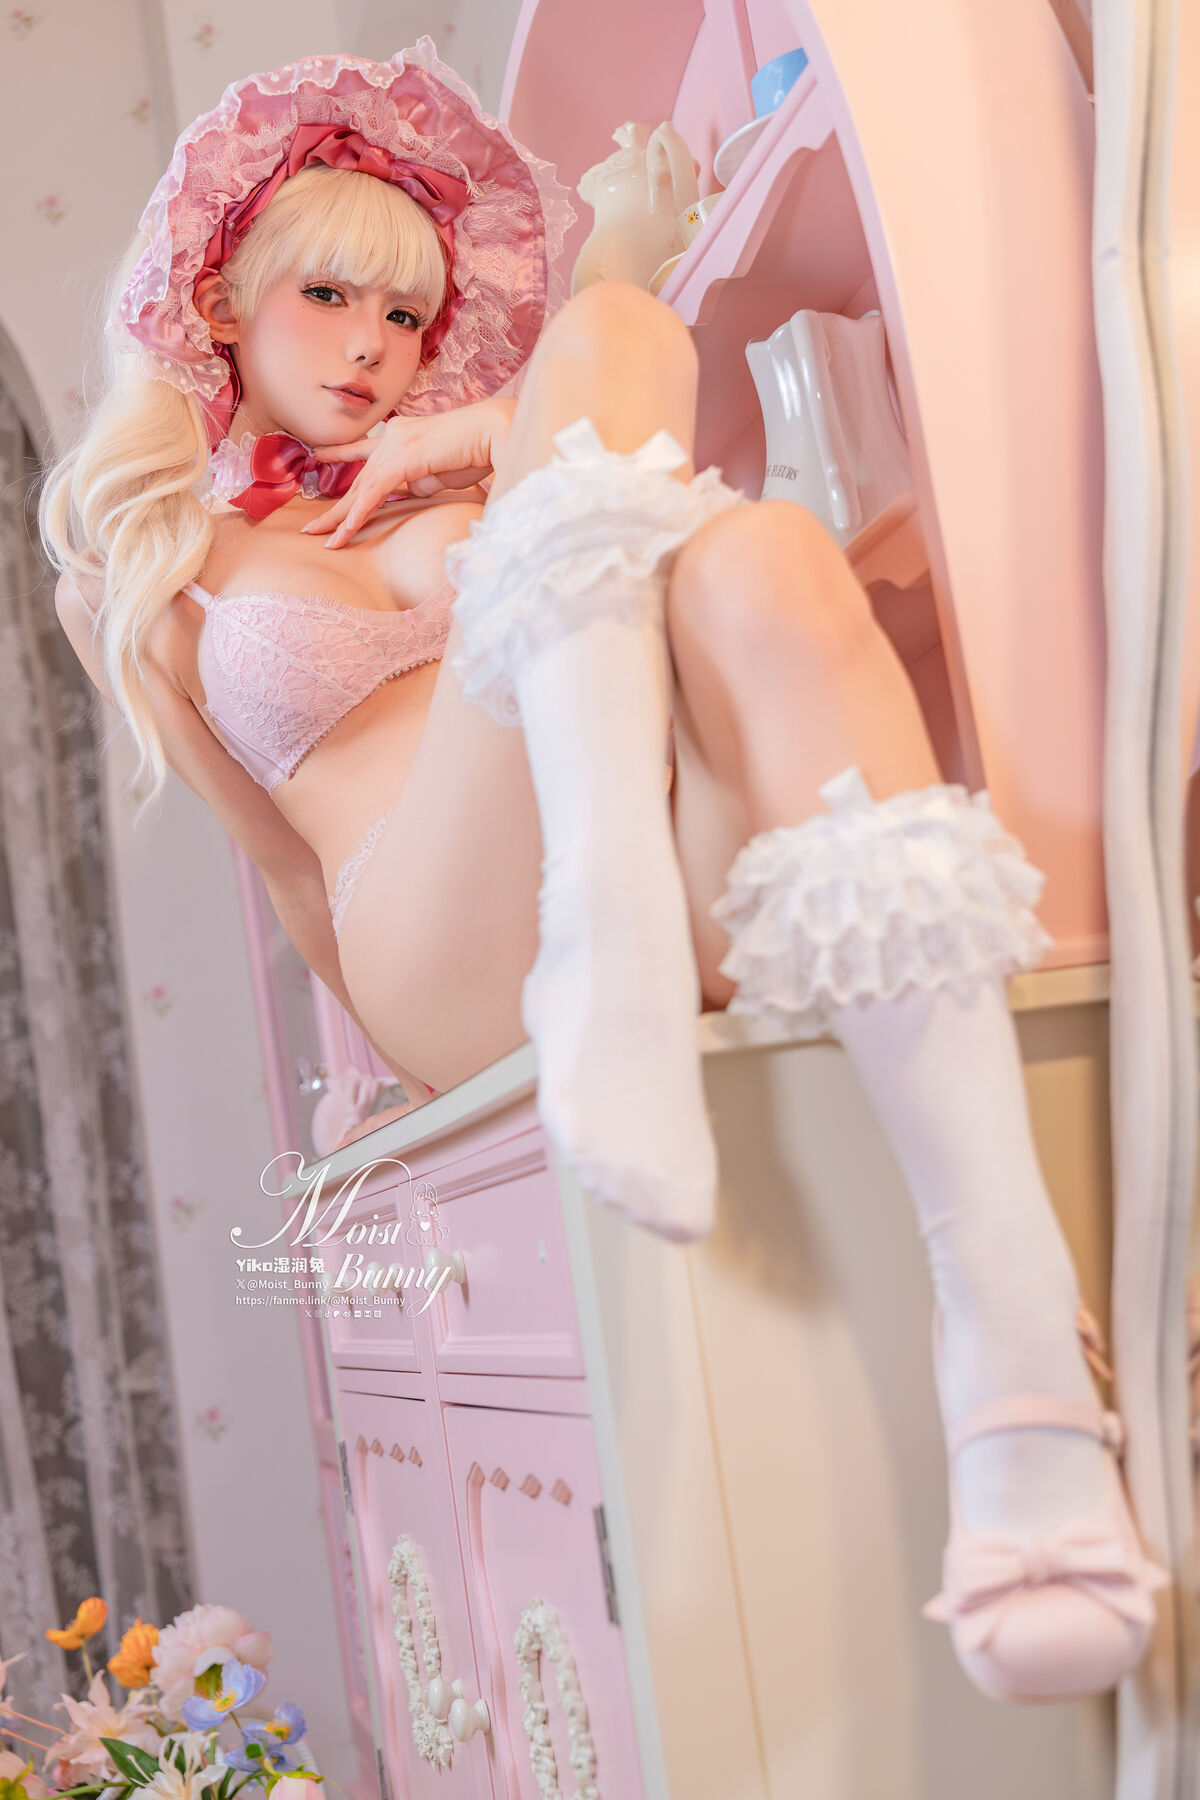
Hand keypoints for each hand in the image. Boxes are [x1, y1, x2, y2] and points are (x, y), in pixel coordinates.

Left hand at [301, 396, 515, 547]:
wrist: (492, 435)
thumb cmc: (474, 453)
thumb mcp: (439, 473)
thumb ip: (418, 481)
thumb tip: (409, 492)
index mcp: (400, 436)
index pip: (364, 452)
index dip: (339, 455)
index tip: (317, 455)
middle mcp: (392, 437)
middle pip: (359, 478)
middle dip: (335, 506)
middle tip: (312, 525)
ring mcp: (395, 446)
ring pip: (361, 488)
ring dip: (341, 518)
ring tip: (322, 537)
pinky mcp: (402, 459)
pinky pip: (374, 493)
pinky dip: (358, 515)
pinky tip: (344, 532)